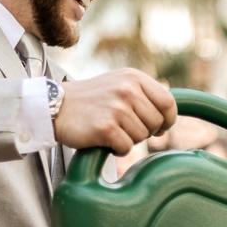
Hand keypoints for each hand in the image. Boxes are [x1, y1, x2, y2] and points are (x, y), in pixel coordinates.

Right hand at [53, 69, 177, 155]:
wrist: (55, 107)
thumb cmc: (92, 100)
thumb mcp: (120, 84)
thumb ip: (145, 94)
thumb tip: (171, 115)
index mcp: (134, 78)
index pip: (168, 103)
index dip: (168, 120)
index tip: (160, 128)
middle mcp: (127, 89)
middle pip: (156, 123)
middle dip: (145, 132)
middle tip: (125, 129)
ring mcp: (116, 108)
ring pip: (142, 137)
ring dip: (129, 140)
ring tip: (111, 130)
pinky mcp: (105, 127)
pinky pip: (126, 147)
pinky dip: (117, 149)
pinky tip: (104, 140)